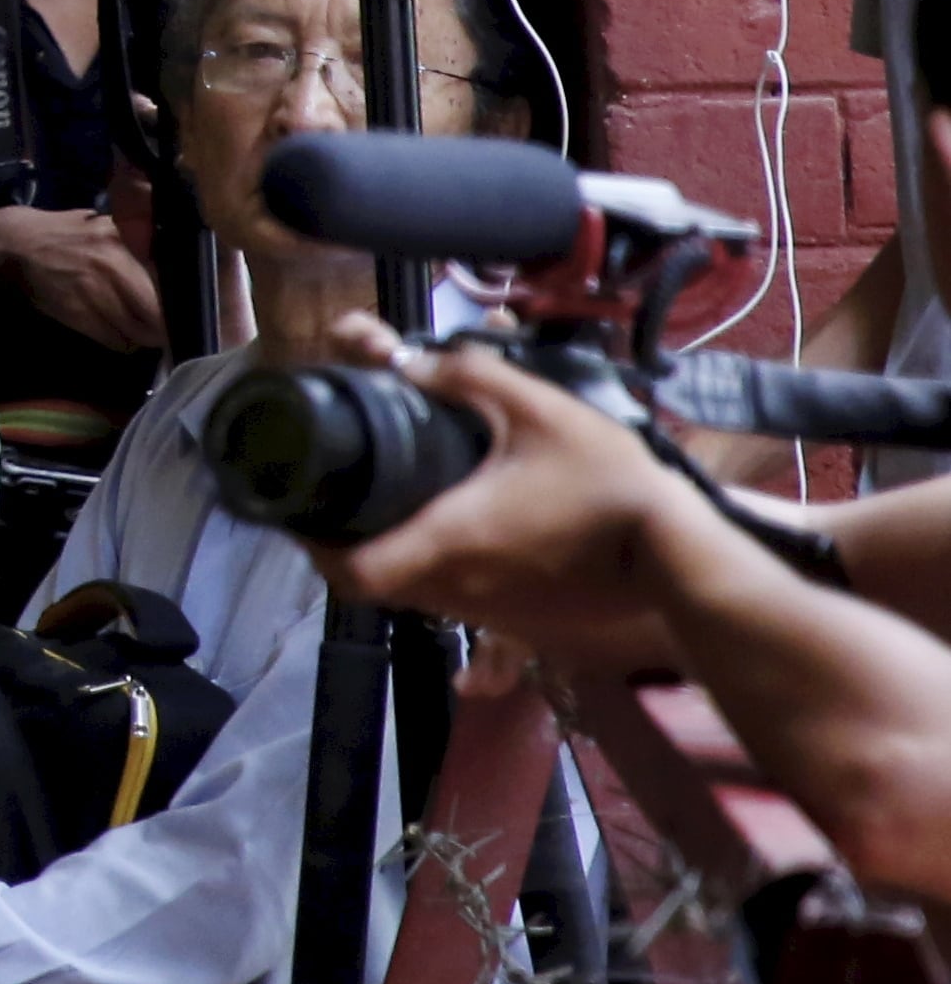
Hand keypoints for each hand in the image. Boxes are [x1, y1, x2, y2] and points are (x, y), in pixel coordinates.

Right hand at [0, 201, 164, 353]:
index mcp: (126, 242)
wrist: (15, 245)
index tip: (183, 310)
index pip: (169, 284)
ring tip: (139, 330)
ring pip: (137, 333)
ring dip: (142, 337)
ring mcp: (95, 293)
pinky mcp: (77, 314)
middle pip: (157, 315)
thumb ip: (137, 244)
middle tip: (164, 328)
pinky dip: (121, 342)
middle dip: (163, 327)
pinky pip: (114, 340)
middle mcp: (115, 266)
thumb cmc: (64, 233)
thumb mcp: (106, 226)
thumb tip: (170, 269)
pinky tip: (117, 332)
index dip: (179, 303)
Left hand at [316, 314, 710, 671]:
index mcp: (448, 539)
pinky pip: (452, 600)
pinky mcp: (518, 623)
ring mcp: (487, 612)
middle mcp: (456, 587)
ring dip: (392, 553)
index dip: (312, 545)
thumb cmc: (608, 482)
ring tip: (390, 502)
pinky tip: (450, 528)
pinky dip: (435, 568)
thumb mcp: (537, 409)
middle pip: (371, 583)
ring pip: (411, 594)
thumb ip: (468, 374)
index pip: (349, 572)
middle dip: (346, 542)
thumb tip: (412, 360)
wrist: (679, 553)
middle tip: (340, 495)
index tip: (303, 510)